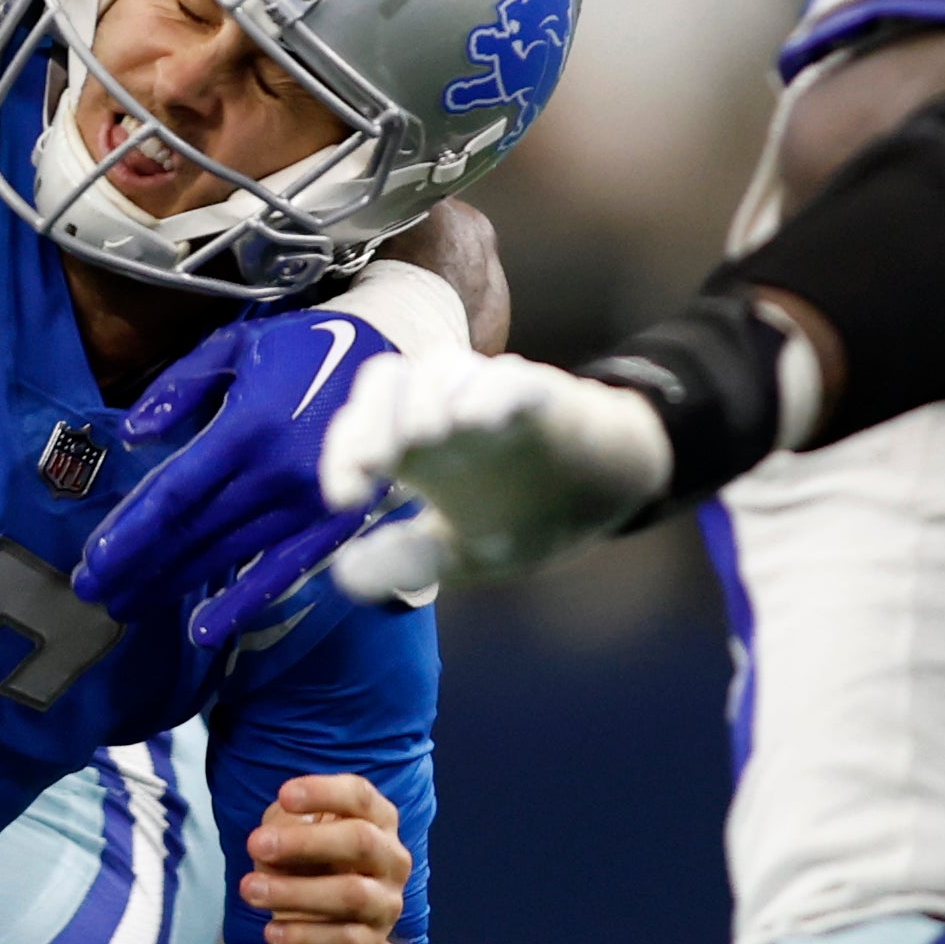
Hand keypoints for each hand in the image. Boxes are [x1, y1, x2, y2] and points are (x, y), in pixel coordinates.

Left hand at [73, 311, 392, 645]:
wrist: (397, 353)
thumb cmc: (306, 346)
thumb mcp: (236, 345)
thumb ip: (179, 386)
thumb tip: (132, 436)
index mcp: (245, 427)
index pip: (173, 493)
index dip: (130, 531)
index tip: (92, 561)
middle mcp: (274, 474)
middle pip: (191, 533)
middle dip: (137, 566)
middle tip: (92, 594)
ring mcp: (308, 504)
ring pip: (226, 556)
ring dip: (173, 584)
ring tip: (127, 606)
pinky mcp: (337, 523)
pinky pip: (284, 572)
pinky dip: (244, 603)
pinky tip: (205, 630)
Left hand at [240, 774, 410, 943]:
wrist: (317, 941)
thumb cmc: (306, 872)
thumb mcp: (289, 840)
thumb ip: (283, 826)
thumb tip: (274, 834)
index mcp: (376, 822)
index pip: (361, 797)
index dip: (324, 792)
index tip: (284, 795)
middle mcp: (391, 860)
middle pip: (361, 841)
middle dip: (304, 841)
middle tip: (254, 844)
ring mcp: (386, 906)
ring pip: (352, 894)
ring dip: (294, 891)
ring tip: (249, 889)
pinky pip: (341, 940)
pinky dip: (301, 935)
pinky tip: (271, 931)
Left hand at [321, 350, 670, 597]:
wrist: (604, 493)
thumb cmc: (521, 513)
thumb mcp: (458, 553)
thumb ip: (405, 563)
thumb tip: (345, 576)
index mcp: (412, 448)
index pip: (357, 429)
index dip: (340, 457)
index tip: (344, 499)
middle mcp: (441, 412)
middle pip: (386, 379)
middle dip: (371, 419)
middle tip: (374, 463)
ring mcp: (488, 398)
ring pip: (441, 367)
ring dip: (424, 400)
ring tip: (424, 437)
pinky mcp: (541, 395)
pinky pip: (511, 380)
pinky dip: (489, 393)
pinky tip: (473, 421)